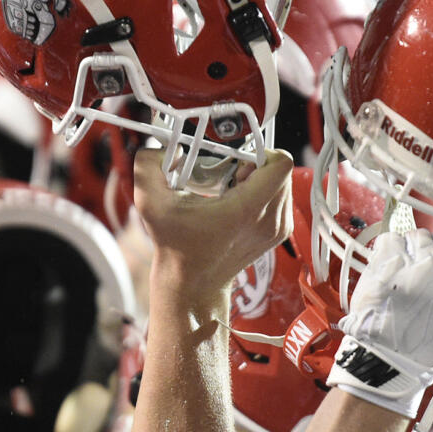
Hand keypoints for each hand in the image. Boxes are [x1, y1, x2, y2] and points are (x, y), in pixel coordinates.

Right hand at [132, 147, 293, 304]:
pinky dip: (264, 192)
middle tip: (230, 177)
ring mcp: (279, 227)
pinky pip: (282, 196)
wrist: (194, 283)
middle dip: (256, 164)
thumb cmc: (176, 246)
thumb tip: (167, 148)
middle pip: (281, 169)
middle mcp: (270, 219)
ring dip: (260, 178)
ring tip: (233, 190)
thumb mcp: (151, 203)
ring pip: (283, 181)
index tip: (235, 164)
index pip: (281, 163)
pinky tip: (238, 204)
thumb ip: (149, 166)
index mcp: (247, 209)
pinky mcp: (280, 231)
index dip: (259, 153)